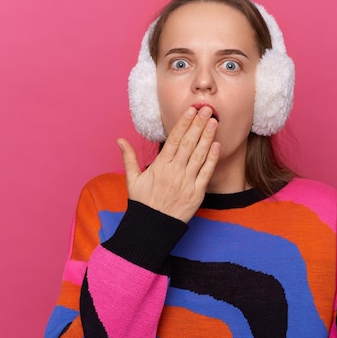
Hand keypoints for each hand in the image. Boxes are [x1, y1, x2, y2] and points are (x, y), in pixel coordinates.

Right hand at [117, 106, 219, 222]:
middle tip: (207, 109)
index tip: (191, 110)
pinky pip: (206, 173)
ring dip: (207, 137)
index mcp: (159, 166)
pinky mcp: (196, 194)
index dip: (183, 123)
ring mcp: (186, 182)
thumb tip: (120, 140)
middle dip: (198, 124)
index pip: (174, 139)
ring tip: (214, 122)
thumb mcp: (132, 180)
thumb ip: (129, 158)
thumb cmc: (143, 203)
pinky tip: (216, 145)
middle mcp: (174, 171)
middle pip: (188, 143)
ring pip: (199, 155)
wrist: (152, 228)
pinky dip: (211, 159)